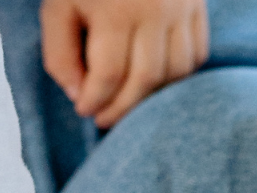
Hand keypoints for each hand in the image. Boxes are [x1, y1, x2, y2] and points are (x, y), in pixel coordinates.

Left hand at [41, 0, 207, 128]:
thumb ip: (60, 53)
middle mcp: (154, 11)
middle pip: (145, 80)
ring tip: (129, 100)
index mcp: (114, 11)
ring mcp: (181, 7)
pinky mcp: (197, 4)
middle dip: (122, 108)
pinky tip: (155, 78)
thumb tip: (78, 97)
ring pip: (176, 72)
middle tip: (104, 118)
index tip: (83, 109)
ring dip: (152, 95)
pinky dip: (177, 74)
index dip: (93, 101)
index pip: (108, 76)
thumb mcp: (58, 5)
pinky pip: (197, 53)